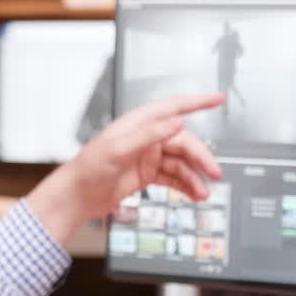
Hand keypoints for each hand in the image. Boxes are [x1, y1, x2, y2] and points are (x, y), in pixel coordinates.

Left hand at [27, 94, 224, 243]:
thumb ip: (149, 134)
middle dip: (201, 157)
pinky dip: (185, 185)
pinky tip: (193, 194)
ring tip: (202, 192)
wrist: (77, 196)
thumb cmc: (89, 168)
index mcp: (139, 123)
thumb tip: (176, 121)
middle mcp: (146, 137)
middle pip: (184, 142)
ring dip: (194, 176)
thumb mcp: (118, 148)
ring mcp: (148, 156)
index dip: (198, 102)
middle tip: (214, 173)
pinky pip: (173, 177)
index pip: (174, 107)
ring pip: (181, 162)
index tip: (217, 99)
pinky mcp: (147, 174)